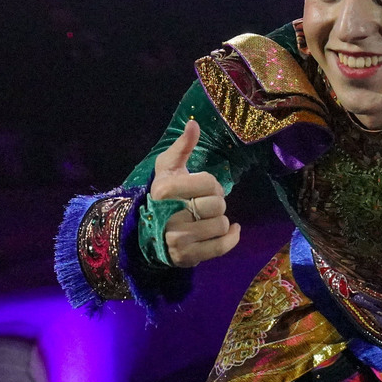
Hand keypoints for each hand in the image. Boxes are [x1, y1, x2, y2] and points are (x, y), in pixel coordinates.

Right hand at [151, 120, 240, 267]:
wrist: (149, 233)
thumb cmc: (164, 195)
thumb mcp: (168, 167)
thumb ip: (182, 146)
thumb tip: (194, 124)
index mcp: (164, 191)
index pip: (208, 183)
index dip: (211, 184)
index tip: (203, 187)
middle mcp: (169, 217)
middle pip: (217, 205)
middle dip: (217, 202)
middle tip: (205, 204)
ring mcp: (178, 240)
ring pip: (220, 225)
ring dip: (220, 220)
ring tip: (208, 218)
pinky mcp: (188, 257)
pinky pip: (222, 247)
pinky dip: (232, 237)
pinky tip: (231, 230)